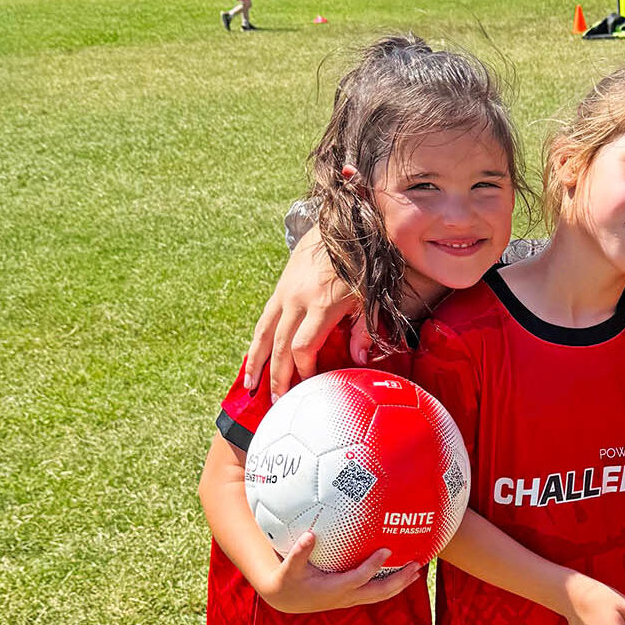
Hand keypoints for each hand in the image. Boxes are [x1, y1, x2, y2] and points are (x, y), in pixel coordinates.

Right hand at [243, 228, 359, 399]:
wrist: (343, 222)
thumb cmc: (364, 262)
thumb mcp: (371, 294)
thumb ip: (364, 329)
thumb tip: (359, 361)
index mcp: (322, 304)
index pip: (304, 346)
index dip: (304, 369)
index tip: (310, 387)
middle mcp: (298, 299)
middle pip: (282, 345)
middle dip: (278, 376)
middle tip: (277, 402)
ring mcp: (286, 292)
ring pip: (266, 333)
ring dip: (258, 362)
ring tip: (252, 386)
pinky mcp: (281, 286)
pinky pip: (265, 318)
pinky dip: (258, 340)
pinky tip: (254, 357)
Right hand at [259, 534, 422, 613]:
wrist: (286, 600)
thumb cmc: (288, 580)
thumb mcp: (289, 567)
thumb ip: (299, 552)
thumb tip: (309, 535)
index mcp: (333, 589)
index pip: (359, 578)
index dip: (373, 566)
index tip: (387, 550)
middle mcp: (346, 596)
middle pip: (378, 592)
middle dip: (399, 580)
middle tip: (416, 565)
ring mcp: (350, 599)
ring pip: (380, 595)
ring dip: (400, 584)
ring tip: (417, 571)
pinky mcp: (351, 597)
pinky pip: (376, 593)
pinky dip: (391, 585)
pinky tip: (402, 574)